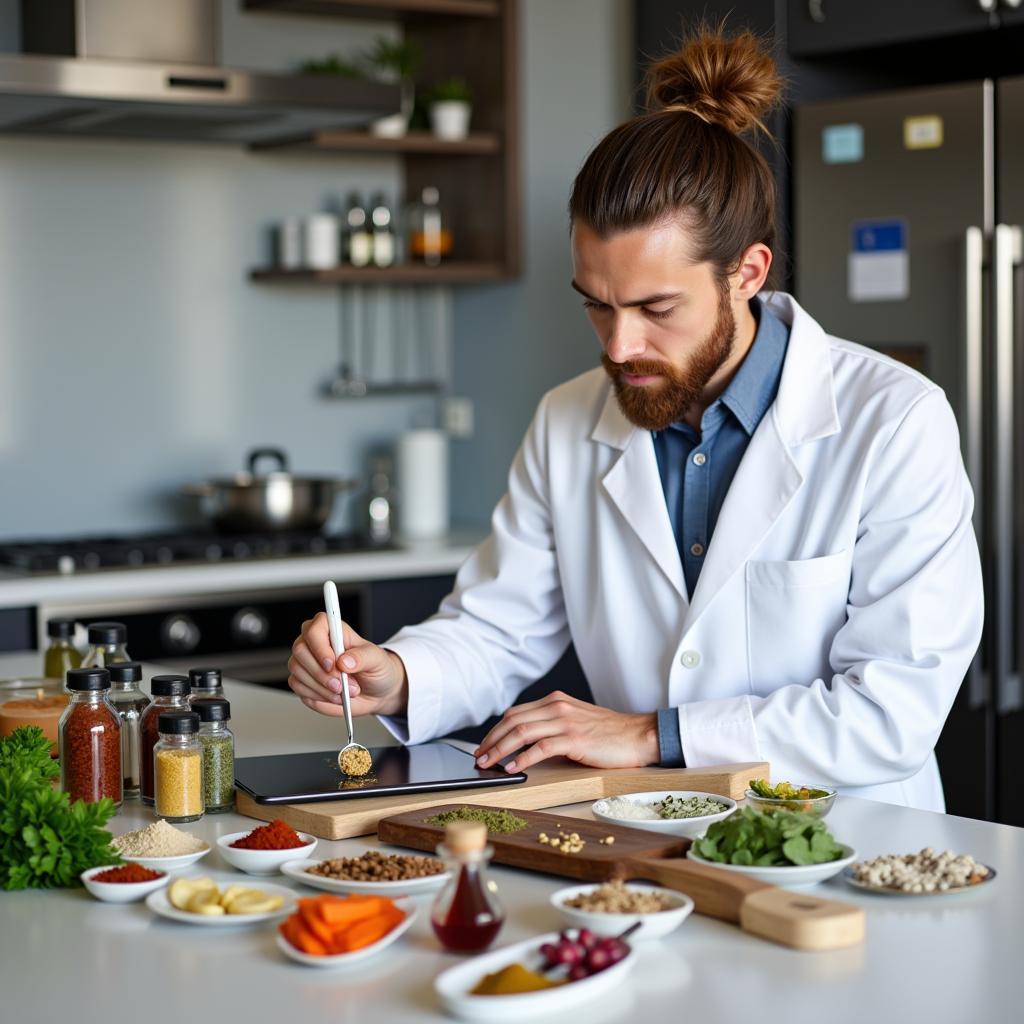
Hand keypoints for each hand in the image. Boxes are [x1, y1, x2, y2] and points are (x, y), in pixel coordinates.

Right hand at [288, 612, 407, 718]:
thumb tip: (344, 661)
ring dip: (322, 687)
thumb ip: (362, 657)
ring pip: (298, 672)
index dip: (320, 647)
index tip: (332, 664)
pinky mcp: (302, 681)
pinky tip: (334, 697)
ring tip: (344, 692)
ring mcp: (305, 663)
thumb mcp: (377, 660)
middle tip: (341, 685)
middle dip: (321, 673)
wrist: (376, 692)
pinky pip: (299, 689)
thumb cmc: (375, 669)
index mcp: (332, 629)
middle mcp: (314, 643)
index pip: (314, 629)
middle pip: (300, 651)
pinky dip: (318, 696)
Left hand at [473, 691, 659, 772]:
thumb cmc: (610, 733)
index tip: (485, 745)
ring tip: (488, 763)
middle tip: (480, 756)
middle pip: (513, 720)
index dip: (497, 730)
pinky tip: (512, 768)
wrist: (638, 735)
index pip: (516, 713)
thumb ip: (553, 725)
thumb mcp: (576, 721)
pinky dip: (521, 758)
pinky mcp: (574, 740)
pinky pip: (540, 748)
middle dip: (492, 740)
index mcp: (556, 701)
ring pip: (522, 732)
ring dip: (500, 749)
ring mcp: (566, 722)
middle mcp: (558, 707)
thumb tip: (526, 744)